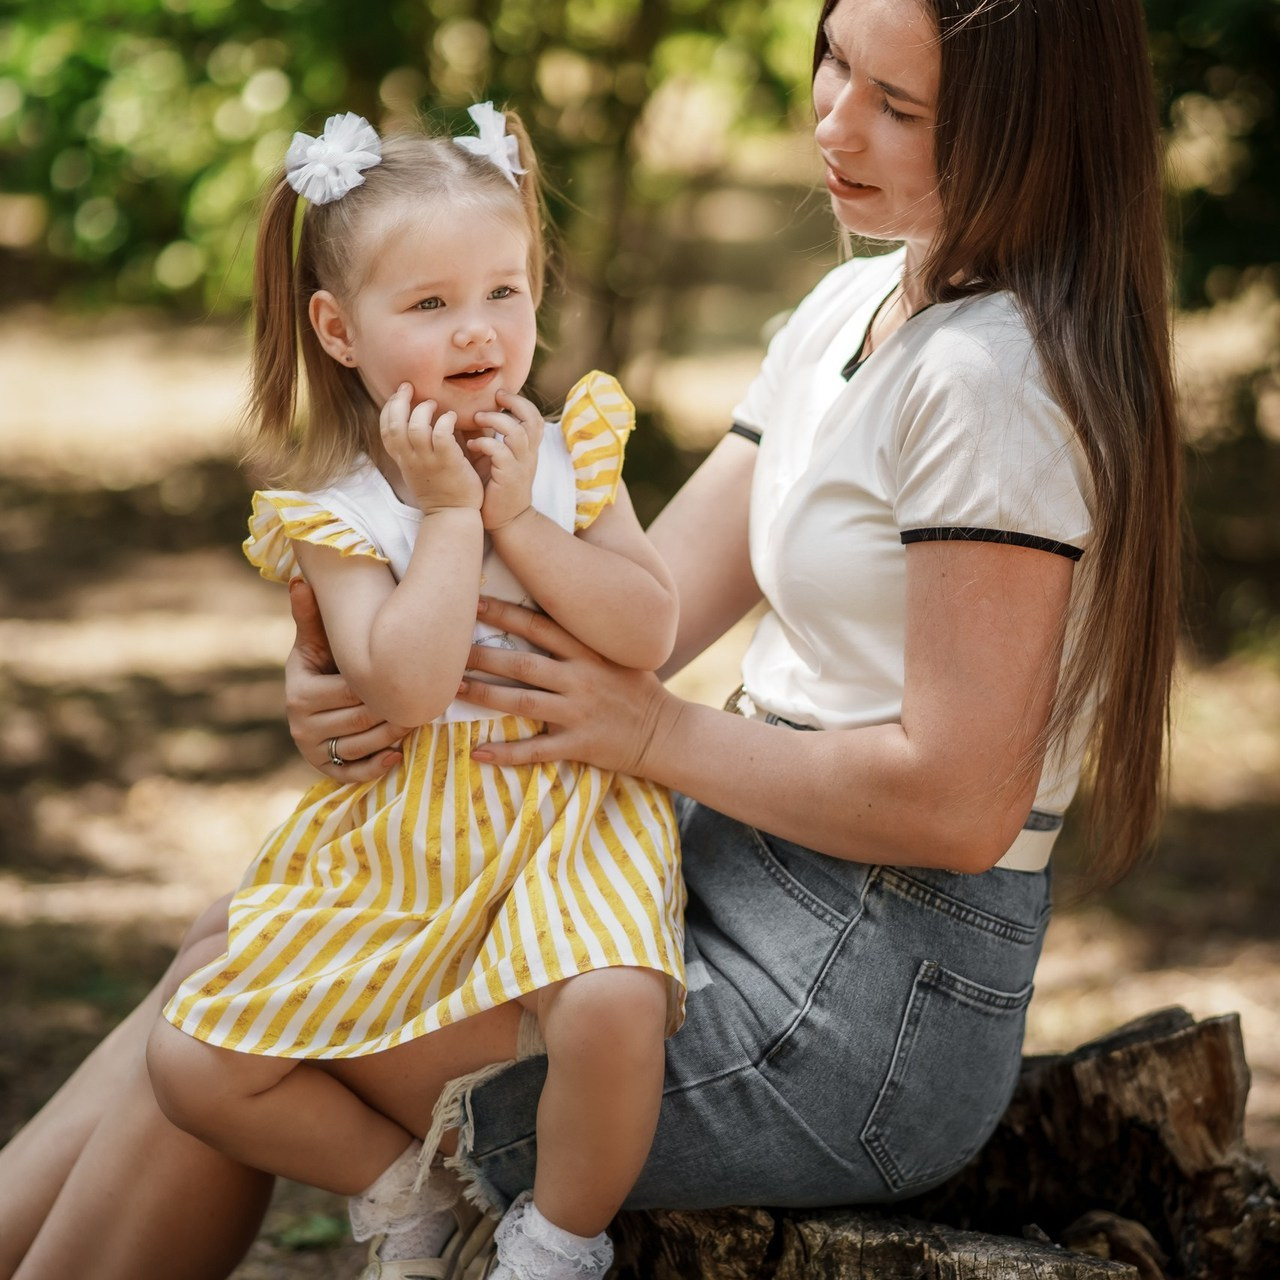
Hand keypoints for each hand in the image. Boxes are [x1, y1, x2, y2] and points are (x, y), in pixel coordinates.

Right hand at [285, 579, 408, 779]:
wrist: (319, 695)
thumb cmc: (328, 660)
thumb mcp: (320, 639)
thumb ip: (312, 615)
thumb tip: (299, 580)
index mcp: (299, 692)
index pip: (351, 692)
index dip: (382, 686)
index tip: (407, 675)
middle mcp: (299, 724)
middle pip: (361, 720)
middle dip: (393, 710)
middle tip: (424, 701)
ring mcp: (311, 749)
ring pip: (362, 745)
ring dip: (393, 736)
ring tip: (416, 721)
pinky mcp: (324, 769)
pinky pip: (354, 773)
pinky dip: (377, 767)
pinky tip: (397, 755)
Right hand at [381, 383, 483, 513]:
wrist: (453, 515)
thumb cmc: (440, 490)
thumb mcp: (418, 470)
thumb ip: (414, 448)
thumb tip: (415, 423)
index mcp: (402, 459)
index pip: (385, 429)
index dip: (389, 408)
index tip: (398, 395)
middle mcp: (411, 459)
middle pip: (395, 424)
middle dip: (399, 401)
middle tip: (409, 387)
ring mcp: (428, 461)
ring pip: (415, 427)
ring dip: (423, 410)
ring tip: (434, 404)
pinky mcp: (448, 462)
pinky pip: (441, 434)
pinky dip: (445, 421)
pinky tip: (452, 418)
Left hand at [456, 597, 674, 774]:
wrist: (666, 732)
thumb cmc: (636, 688)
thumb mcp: (615, 653)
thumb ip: (581, 637)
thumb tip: (541, 612)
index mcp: (588, 651)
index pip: (538, 626)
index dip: (504, 613)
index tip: (473, 603)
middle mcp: (581, 678)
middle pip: (522, 664)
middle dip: (481, 656)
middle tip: (446, 651)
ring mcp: (579, 712)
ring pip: (522, 703)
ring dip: (484, 696)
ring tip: (451, 690)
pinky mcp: (580, 744)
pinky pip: (537, 750)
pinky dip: (507, 753)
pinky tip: (478, 752)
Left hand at [470, 390, 542, 532]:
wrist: (507, 521)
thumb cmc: (497, 488)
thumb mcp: (497, 459)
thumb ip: (489, 436)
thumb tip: (471, 413)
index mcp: (528, 449)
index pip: (534, 417)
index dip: (520, 402)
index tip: (500, 396)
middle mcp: (528, 454)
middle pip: (533, 419)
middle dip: (514, 404)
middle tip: (494, 399)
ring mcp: (520, 466)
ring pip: (517, 432)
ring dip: (496, 421)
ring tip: (477, 418)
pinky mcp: (508, 478)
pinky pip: (500, 452)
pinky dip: (485, 443)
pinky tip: (472, 445)